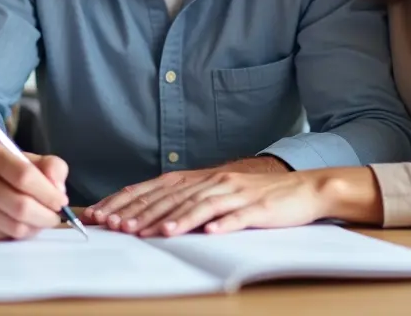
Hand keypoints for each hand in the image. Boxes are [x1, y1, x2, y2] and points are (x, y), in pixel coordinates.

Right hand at [0, 140, 69, 239]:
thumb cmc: (5, 166)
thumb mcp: (28, 157)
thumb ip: (52, 166)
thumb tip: (58, 190)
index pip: (24, 176)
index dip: (48, 193)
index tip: (61, 201)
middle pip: (20, 206)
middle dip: (46, 215)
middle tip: (55, 216)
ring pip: (15, 227)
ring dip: (35, 227)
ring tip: (40, 219)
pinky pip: (4, 238)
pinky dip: (20, 234)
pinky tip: (22, 223)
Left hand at [83, 156, 287, 234]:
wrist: (303, 189)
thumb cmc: (258, 195)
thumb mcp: (220, 193)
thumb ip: (191, 200)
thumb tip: (154, 214)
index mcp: (203, 178)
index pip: (158, 188)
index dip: (131, 200)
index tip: (107, 213)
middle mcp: (216, 181)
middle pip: (174, 197)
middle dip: (145, 212)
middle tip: (121, 226)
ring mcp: (237, 193)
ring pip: (202, 205)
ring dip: (178, 218)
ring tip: (159, 232)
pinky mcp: (259, 207)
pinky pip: (238, 216)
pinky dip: (224, 224)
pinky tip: (210, 232)